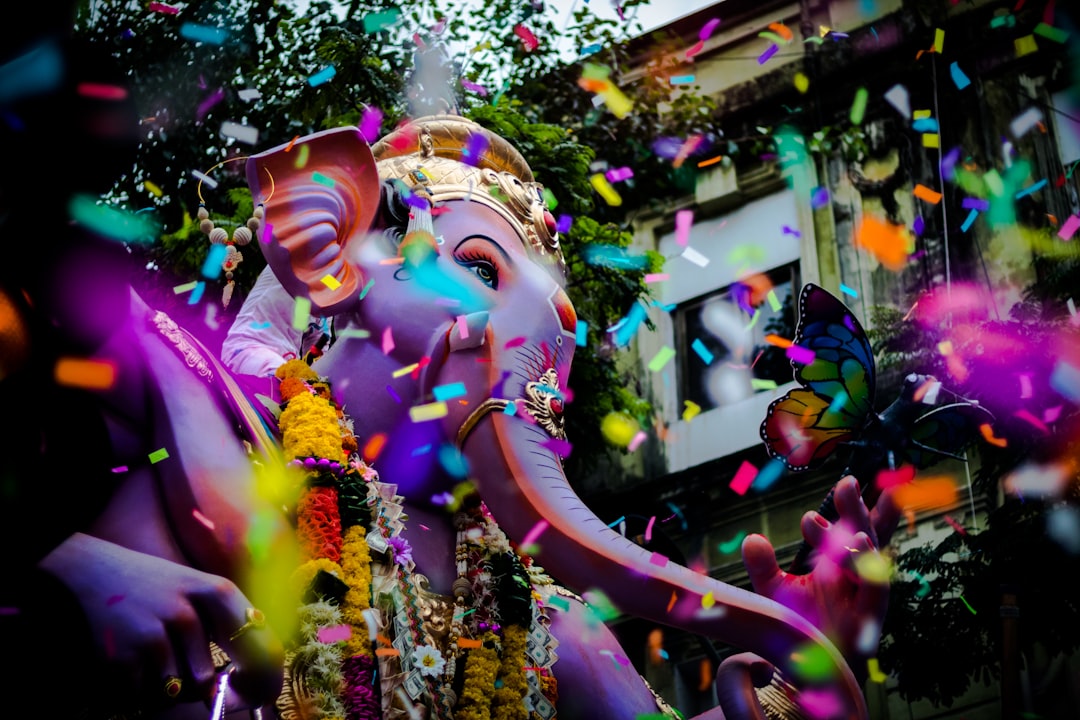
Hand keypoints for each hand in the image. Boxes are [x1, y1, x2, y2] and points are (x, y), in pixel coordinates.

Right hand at [37, 533, 283, 713]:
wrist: (97, 570)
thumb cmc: (160, 588)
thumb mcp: (201, 590)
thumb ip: (228, 626)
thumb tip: (248, 682)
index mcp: (218, 593)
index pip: (257, 646)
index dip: (261, 679)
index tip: (253, 694)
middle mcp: (188, 612)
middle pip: (205, 680)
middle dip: (197, 688)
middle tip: (184, 674)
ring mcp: (153, 633)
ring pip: (173, 692)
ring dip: (164, 688)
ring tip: (153, 659)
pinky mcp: (122, 654)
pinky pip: (141, 696)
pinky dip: (136, 690)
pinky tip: (132, 661)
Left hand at [741, 476, 900, 672]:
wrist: (813, 671)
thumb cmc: (802, 625)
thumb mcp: (776, 592)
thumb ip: (763, 567)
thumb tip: (752, 539)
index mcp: (838, 562)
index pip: (844, 527)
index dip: (840, 508)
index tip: (812, 508)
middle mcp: (856, 576)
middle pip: (862, 536)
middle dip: (856, 511)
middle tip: (847, 484)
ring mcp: (864, 598)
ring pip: (872, 565)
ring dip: (864, 544)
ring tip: (853, 530)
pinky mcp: (868, 622)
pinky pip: (875, 597)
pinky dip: (872, 579)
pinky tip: (868, 562)